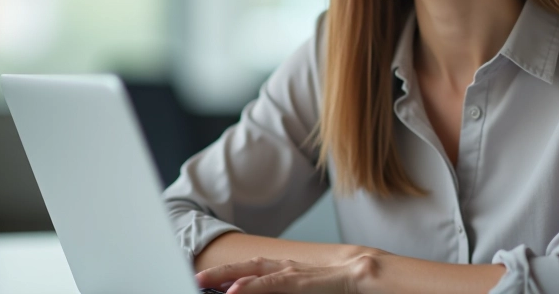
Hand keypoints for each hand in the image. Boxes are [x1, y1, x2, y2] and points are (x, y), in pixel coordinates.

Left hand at [195, 254, 380, 293]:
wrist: (364, 276)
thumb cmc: (337, 287)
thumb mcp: (304, 289)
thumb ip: (284, 291)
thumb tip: (260, 293)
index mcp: (285, 270)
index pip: (251, 269)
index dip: (228, 273)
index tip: (208, 280)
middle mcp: (283, 267)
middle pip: (244, 266)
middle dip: (218, 273)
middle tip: (194, 278)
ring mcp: (290, 272)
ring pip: (251, 272)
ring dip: (225, 276)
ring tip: (202, 281)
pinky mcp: (297, 281)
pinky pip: (269, 284)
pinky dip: (250, 287)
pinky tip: (233, 291)